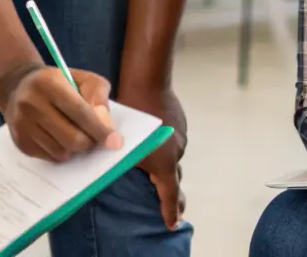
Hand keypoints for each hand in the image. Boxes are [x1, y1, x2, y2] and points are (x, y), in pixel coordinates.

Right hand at [0, 62, 121, 161]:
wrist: (18, 86)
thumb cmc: (58, 82)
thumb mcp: (81, 78)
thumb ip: (98, 94)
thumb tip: (105, 124)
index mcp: (49, 83)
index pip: (80, 112)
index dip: (100, 129)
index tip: (116, 142)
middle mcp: (31, 104)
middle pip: (72, 138)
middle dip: (90, 142)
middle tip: (95, 138)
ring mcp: (23, 125)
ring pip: (62, 152)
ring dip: (76, 149)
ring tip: (75, 133)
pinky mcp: (20, 142)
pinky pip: (50, 158)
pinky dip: (62, 152)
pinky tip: (59, 137)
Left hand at [120, 83, 186, 230]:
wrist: (147, 83)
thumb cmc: (131, 116)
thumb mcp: (126, 148)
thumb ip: (128, 163)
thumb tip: (125, 169)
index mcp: (164, 163)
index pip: (170, 194)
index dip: (171, 211)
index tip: (172, 224)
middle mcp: (176, 152)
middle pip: (174, 176)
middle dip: (172, 191)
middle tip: (175, 208)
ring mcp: (181, 135)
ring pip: (172, 155)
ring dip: (165, 161)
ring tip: (155, 164)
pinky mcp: (180, 121)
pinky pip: (173, 140)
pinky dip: (166, 145)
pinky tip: (155, 139)